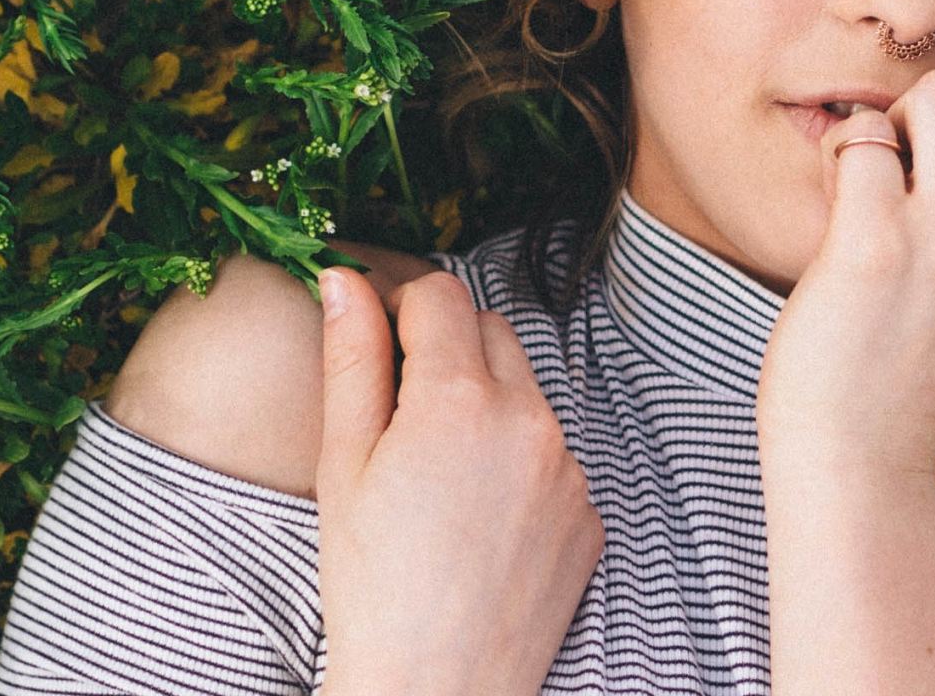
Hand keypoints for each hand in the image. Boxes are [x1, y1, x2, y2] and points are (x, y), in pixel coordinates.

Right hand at [314, 268, 603, 695]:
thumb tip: (343, 279)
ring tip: (437, 475)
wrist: (437, 690)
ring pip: (527, 392)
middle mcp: (530, 419)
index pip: (441, 296)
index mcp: (460, 399)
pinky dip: (518, 463)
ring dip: (486, 404)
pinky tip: (477, 517)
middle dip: (447, 346)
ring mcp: (570, 466)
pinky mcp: (591, 510)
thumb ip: (352, 361)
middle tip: (400, 406)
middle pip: (491, 331)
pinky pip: (554, 456)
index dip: (401, 303)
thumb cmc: (372, 586)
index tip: (377, 329)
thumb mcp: (344, 466)